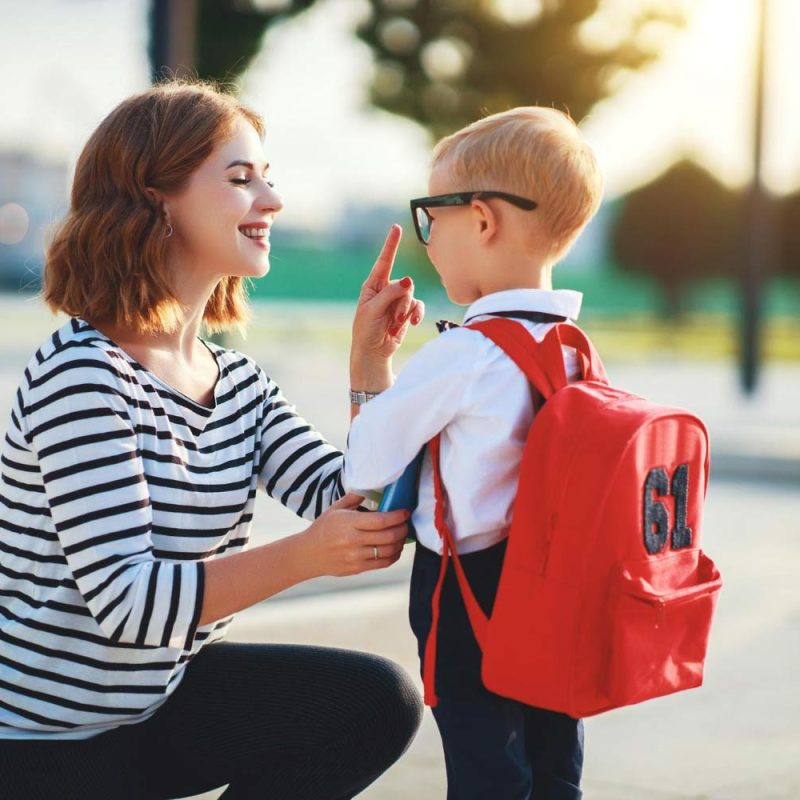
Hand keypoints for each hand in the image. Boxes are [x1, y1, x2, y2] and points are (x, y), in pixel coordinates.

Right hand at [302, 493, 408, 576]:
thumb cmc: (323, 528)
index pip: (381, 520)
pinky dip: (394, 555)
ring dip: (401, 542)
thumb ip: (355, 496)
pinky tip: (396, 548)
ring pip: (388, 551)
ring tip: (402, 535)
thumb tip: (375, 485)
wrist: (309, 554)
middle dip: (403, 529)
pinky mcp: (358, 569)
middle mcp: (353, 541)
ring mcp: (356, 557)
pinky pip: (383, 563)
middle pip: (388, 536)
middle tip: (406, 523)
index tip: (405, 512)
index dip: (397, 516)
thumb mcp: (336, 508)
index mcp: (348, 523)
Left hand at [352, 225, 425, 364]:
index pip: (384, 261)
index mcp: (372, 285)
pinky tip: (412, 323)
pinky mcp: (407, 311)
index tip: (396, 228)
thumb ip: (390, 293)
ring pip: (411, 296)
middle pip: (404, 284)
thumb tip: (409, 280)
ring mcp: (398, 300)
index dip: (391, 244)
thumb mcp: (373, 310)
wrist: (373, 351)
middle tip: (394, 318)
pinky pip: (417, 306)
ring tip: (395, 325)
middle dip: (401, 302)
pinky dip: (415, 315)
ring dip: (405, 312)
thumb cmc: (366, 330)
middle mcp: (386, 289)